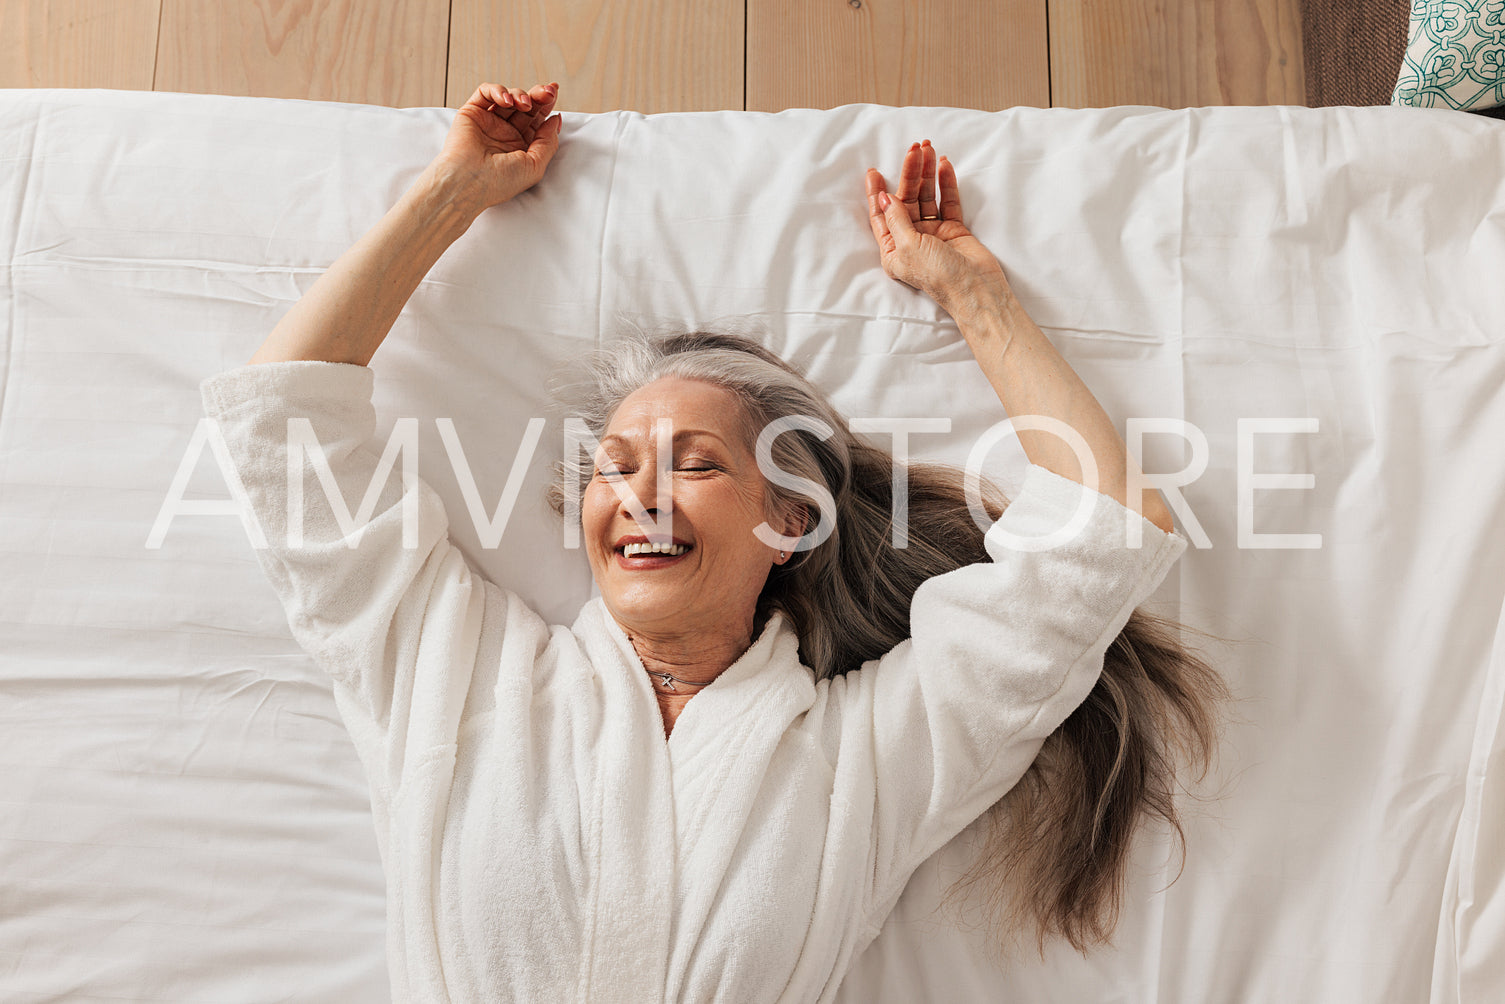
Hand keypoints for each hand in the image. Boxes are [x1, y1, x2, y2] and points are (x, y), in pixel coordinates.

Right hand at [435, 82, 562, 212]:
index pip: (537, 120)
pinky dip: (497, 90)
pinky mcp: (471, 113)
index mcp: (520, 147)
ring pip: (508, 97)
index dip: (547, 105)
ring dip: (520, 94)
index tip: (554, 93)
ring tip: (524, 104)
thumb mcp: (535, 166)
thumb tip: (555, 119)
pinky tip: (506, 100)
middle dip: (538, 96)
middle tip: (547, 92)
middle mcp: (505, 134)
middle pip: (525, 106)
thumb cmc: (500, 181)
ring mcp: (488, 122)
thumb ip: (548, 142)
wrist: (468, 182)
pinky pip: (485, 92)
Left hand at [865, 141, 1010, 317]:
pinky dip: (946, 183)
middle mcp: (911, 241)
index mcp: (893, 250)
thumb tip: (884, 197)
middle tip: (913, 150)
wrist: (975, 289)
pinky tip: (943, 165)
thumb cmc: (938, 276)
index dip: (876, 193)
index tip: (874, 171)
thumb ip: (896, 219)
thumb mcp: (908, 247)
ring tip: (928, 149)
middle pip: (906, 200)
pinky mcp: (953, 229)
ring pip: (927, 197)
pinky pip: (947, 201)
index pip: (881, 216)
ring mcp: (933, 234)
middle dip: (909, 174)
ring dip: (926, 174)